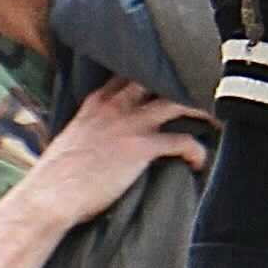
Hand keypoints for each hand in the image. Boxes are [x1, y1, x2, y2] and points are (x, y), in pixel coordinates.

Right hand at [13, 76, 210, 223]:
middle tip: (204, 91)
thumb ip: (93, 126)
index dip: (155, 72)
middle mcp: (115, 105)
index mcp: (97, 101)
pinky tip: (199, 161)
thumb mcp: (74, 137)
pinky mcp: (141, 148)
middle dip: (184, 82)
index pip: (131, 72)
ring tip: (217, 119)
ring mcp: (129, 124)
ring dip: (200, 110)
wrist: (50, 195)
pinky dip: (197, 150)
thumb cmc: (58, 176)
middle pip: (158, 78)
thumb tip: (107, 135)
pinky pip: (182, 141)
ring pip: (177, 103)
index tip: (175, 79)